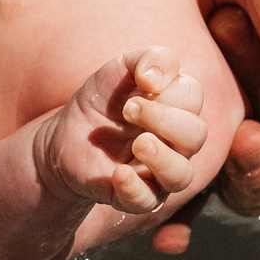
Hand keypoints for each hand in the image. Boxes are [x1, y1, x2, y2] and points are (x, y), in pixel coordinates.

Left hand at [35, 48, 207, 214]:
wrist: (64, 136)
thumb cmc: (101, 102)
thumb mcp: (118, 69)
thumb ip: (146, 58)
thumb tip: (154, 77)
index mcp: (177, 110)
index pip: (193, 98)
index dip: (169, 90)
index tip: (139, 84)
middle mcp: (176, 144)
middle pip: (195, 135)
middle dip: (165, 119)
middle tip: (129, 110)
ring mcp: (157, 174)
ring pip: (182, 175)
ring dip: (163, 158)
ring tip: (138, 143)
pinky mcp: (133, 197)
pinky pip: (147, 202)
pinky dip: (135, 188)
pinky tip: (118, 173)